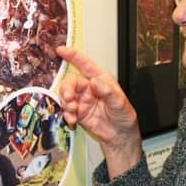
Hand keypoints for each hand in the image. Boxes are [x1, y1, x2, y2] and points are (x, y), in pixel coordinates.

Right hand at [57, 46, 141, 177]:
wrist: (120, 135)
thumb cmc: (124, 115)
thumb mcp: (120, 102)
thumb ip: (107, 91)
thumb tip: (94, 82)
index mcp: (101, 79)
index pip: (85, 64)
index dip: (73, 55)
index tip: (61, 50)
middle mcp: (90, 87)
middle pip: (71, 81)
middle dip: (67, 89)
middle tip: (69, 98)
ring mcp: (82, 99)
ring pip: (66, 95)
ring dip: (66, 103)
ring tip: (72, 112)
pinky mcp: (78, 112)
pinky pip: (67, 109)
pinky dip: (66, 114)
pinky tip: (72, 120)